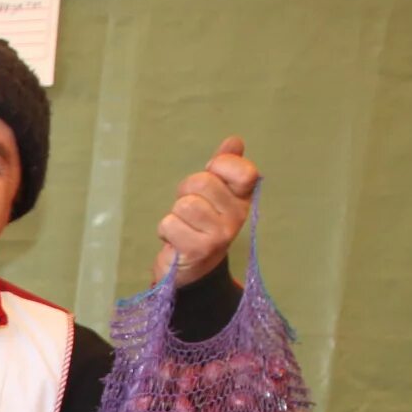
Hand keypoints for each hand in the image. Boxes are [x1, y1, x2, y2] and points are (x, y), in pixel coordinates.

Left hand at [152, 136, 259, 284]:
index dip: (221, 166)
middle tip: (189, 209)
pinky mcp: (199, 250)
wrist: (193, 270)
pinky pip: (170, 224)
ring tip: (182, 226)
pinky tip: (175, 240)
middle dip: (186, 191)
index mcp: (242, 199)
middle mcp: (237, 217)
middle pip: (203, 183)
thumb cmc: (200, 225)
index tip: (212, 175)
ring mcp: (220, 235)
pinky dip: (166, 230)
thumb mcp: (214, 194)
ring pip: (185, 204)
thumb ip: (223, 167)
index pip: (245, 171)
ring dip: (175, 214)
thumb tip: (234, 141)